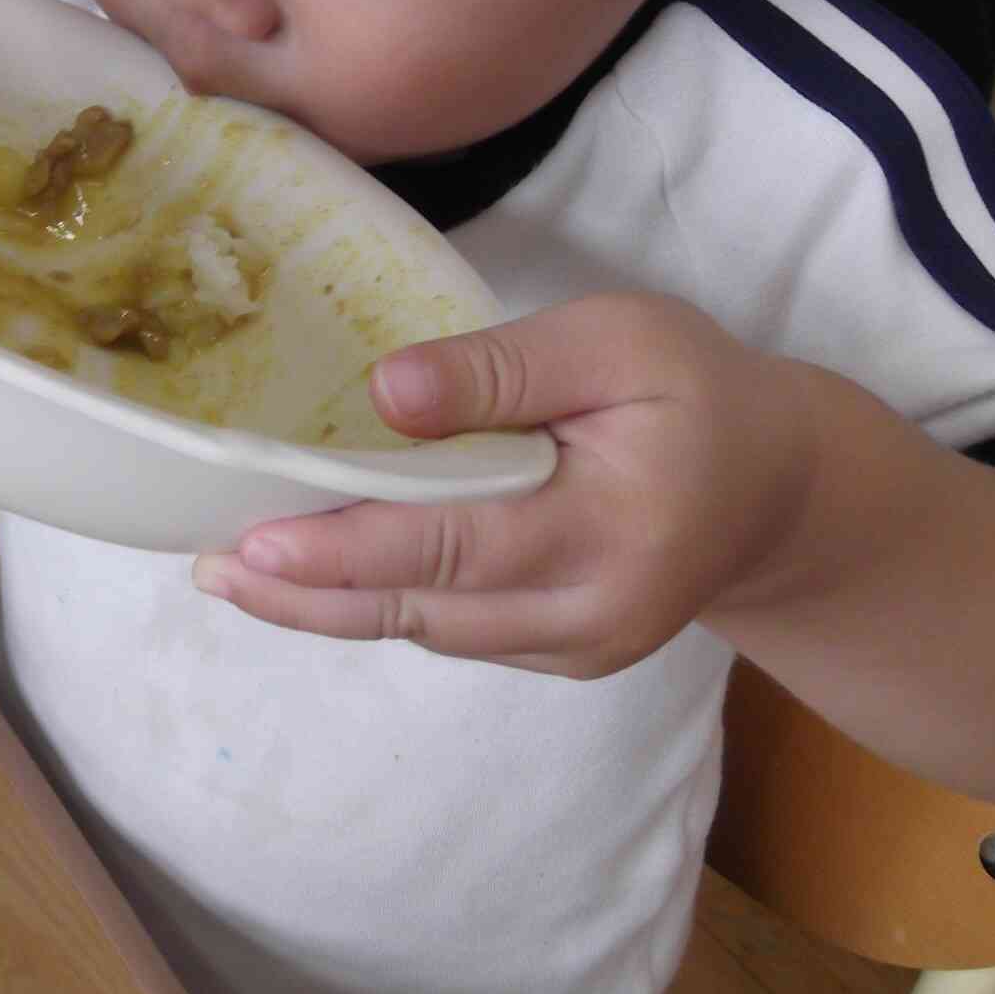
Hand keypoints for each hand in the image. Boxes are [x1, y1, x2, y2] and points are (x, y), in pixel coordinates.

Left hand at [191, 293, 821, 678]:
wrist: (784, 489)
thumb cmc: (699, 392)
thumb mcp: (617, 342)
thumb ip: (504, 370)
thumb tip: (383, 392)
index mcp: (608, 530)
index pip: (453, 546)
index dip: (347, 550)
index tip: (255, 544)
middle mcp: (587, 613)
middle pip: (423, 607)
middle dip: (309, 592)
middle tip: (210, 566)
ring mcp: (574, 645)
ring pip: (429, 629)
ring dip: (327, 607)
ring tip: (231, 572)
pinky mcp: (560, 651)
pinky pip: (454, 628)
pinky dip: (380, 603)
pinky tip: (312, 578)